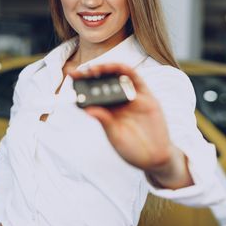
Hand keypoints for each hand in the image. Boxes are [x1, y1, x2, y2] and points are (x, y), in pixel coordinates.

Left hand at [70, 63, 190, 188]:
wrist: (155, 158)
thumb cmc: (132, 150)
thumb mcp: (115, 137)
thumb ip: (105, 122)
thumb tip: (89, 110)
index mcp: (108, 112)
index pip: (92, 94)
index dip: (82, 85)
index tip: (70, 77)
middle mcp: (119, 103)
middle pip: (104, 82)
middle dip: (91, 75)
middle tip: (80, 71)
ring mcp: (133, 98)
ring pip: (119, 77)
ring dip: (107, 69)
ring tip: (95, 69)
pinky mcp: (147, 97)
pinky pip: (136, 80)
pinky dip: (126, 71)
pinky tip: (117, 68)